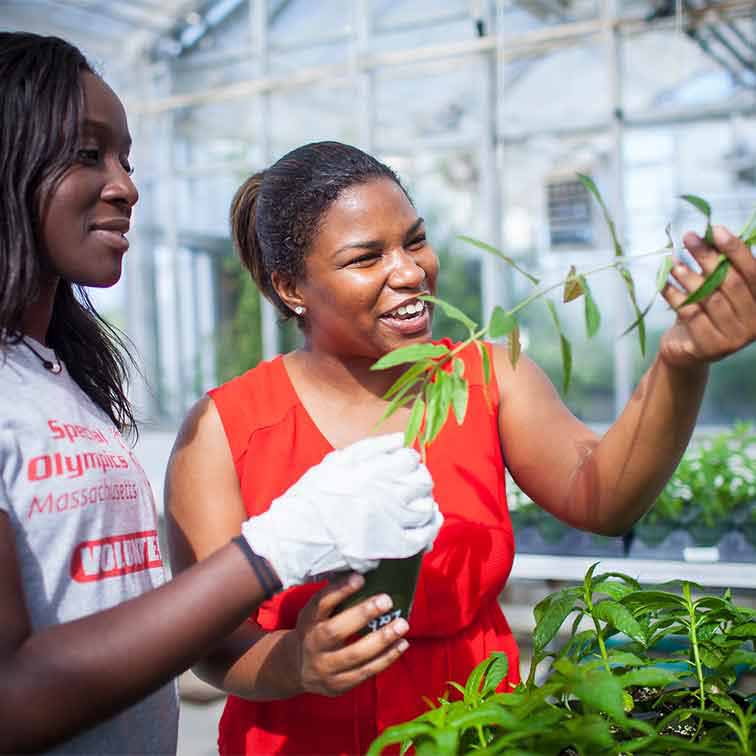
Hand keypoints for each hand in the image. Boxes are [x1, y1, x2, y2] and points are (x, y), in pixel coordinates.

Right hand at [241, 433, 442, 588]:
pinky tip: (427, 521)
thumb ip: (370, 448)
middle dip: (418, 479)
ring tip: (415, 501)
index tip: (402, 465)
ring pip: (424, 507)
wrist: (294, 538)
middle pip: (421, 481)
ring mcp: (391, 522)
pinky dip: (429, 527)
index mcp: (374, 470)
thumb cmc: (312, 497)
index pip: (409, 459)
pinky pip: (422, 536)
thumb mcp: (336, 462)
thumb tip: (400, 439)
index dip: (408, 460)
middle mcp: (387, 494)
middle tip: (409, 483)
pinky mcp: (390, 547)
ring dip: (424, 501)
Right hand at [290, 574, 410, 696]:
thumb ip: (335, 598)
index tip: (360, 577)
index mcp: (308, 621)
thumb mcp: (316, 612)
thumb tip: (366, 574)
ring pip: (354, 655)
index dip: (339, 590)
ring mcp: (325, 667)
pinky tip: (402, 644)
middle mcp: (313, 644)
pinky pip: (365, 672)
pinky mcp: (338, 685)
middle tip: (386, 600)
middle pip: (335, 631)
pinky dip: (386, 659)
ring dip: (382, 639)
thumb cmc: (315, 629)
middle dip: (362, 615)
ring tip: (402, 624)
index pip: (321, 603)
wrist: (296, 668)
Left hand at [660, 225, 755, 369]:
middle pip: (729, 282)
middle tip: (688, 238)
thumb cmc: (704, 314)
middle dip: (707, 257)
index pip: (753, 273)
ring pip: (709, 298)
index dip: (735, 250)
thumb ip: (721, 267)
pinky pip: (690, 314)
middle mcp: (754, 323)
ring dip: (689, 276)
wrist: (686, 351)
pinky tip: (664, 283)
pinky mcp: (710, 347)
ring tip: (673, 262)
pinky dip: (675, 295)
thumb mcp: (716, 289)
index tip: (715, 230)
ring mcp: (734, 338)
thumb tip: (710, 235)